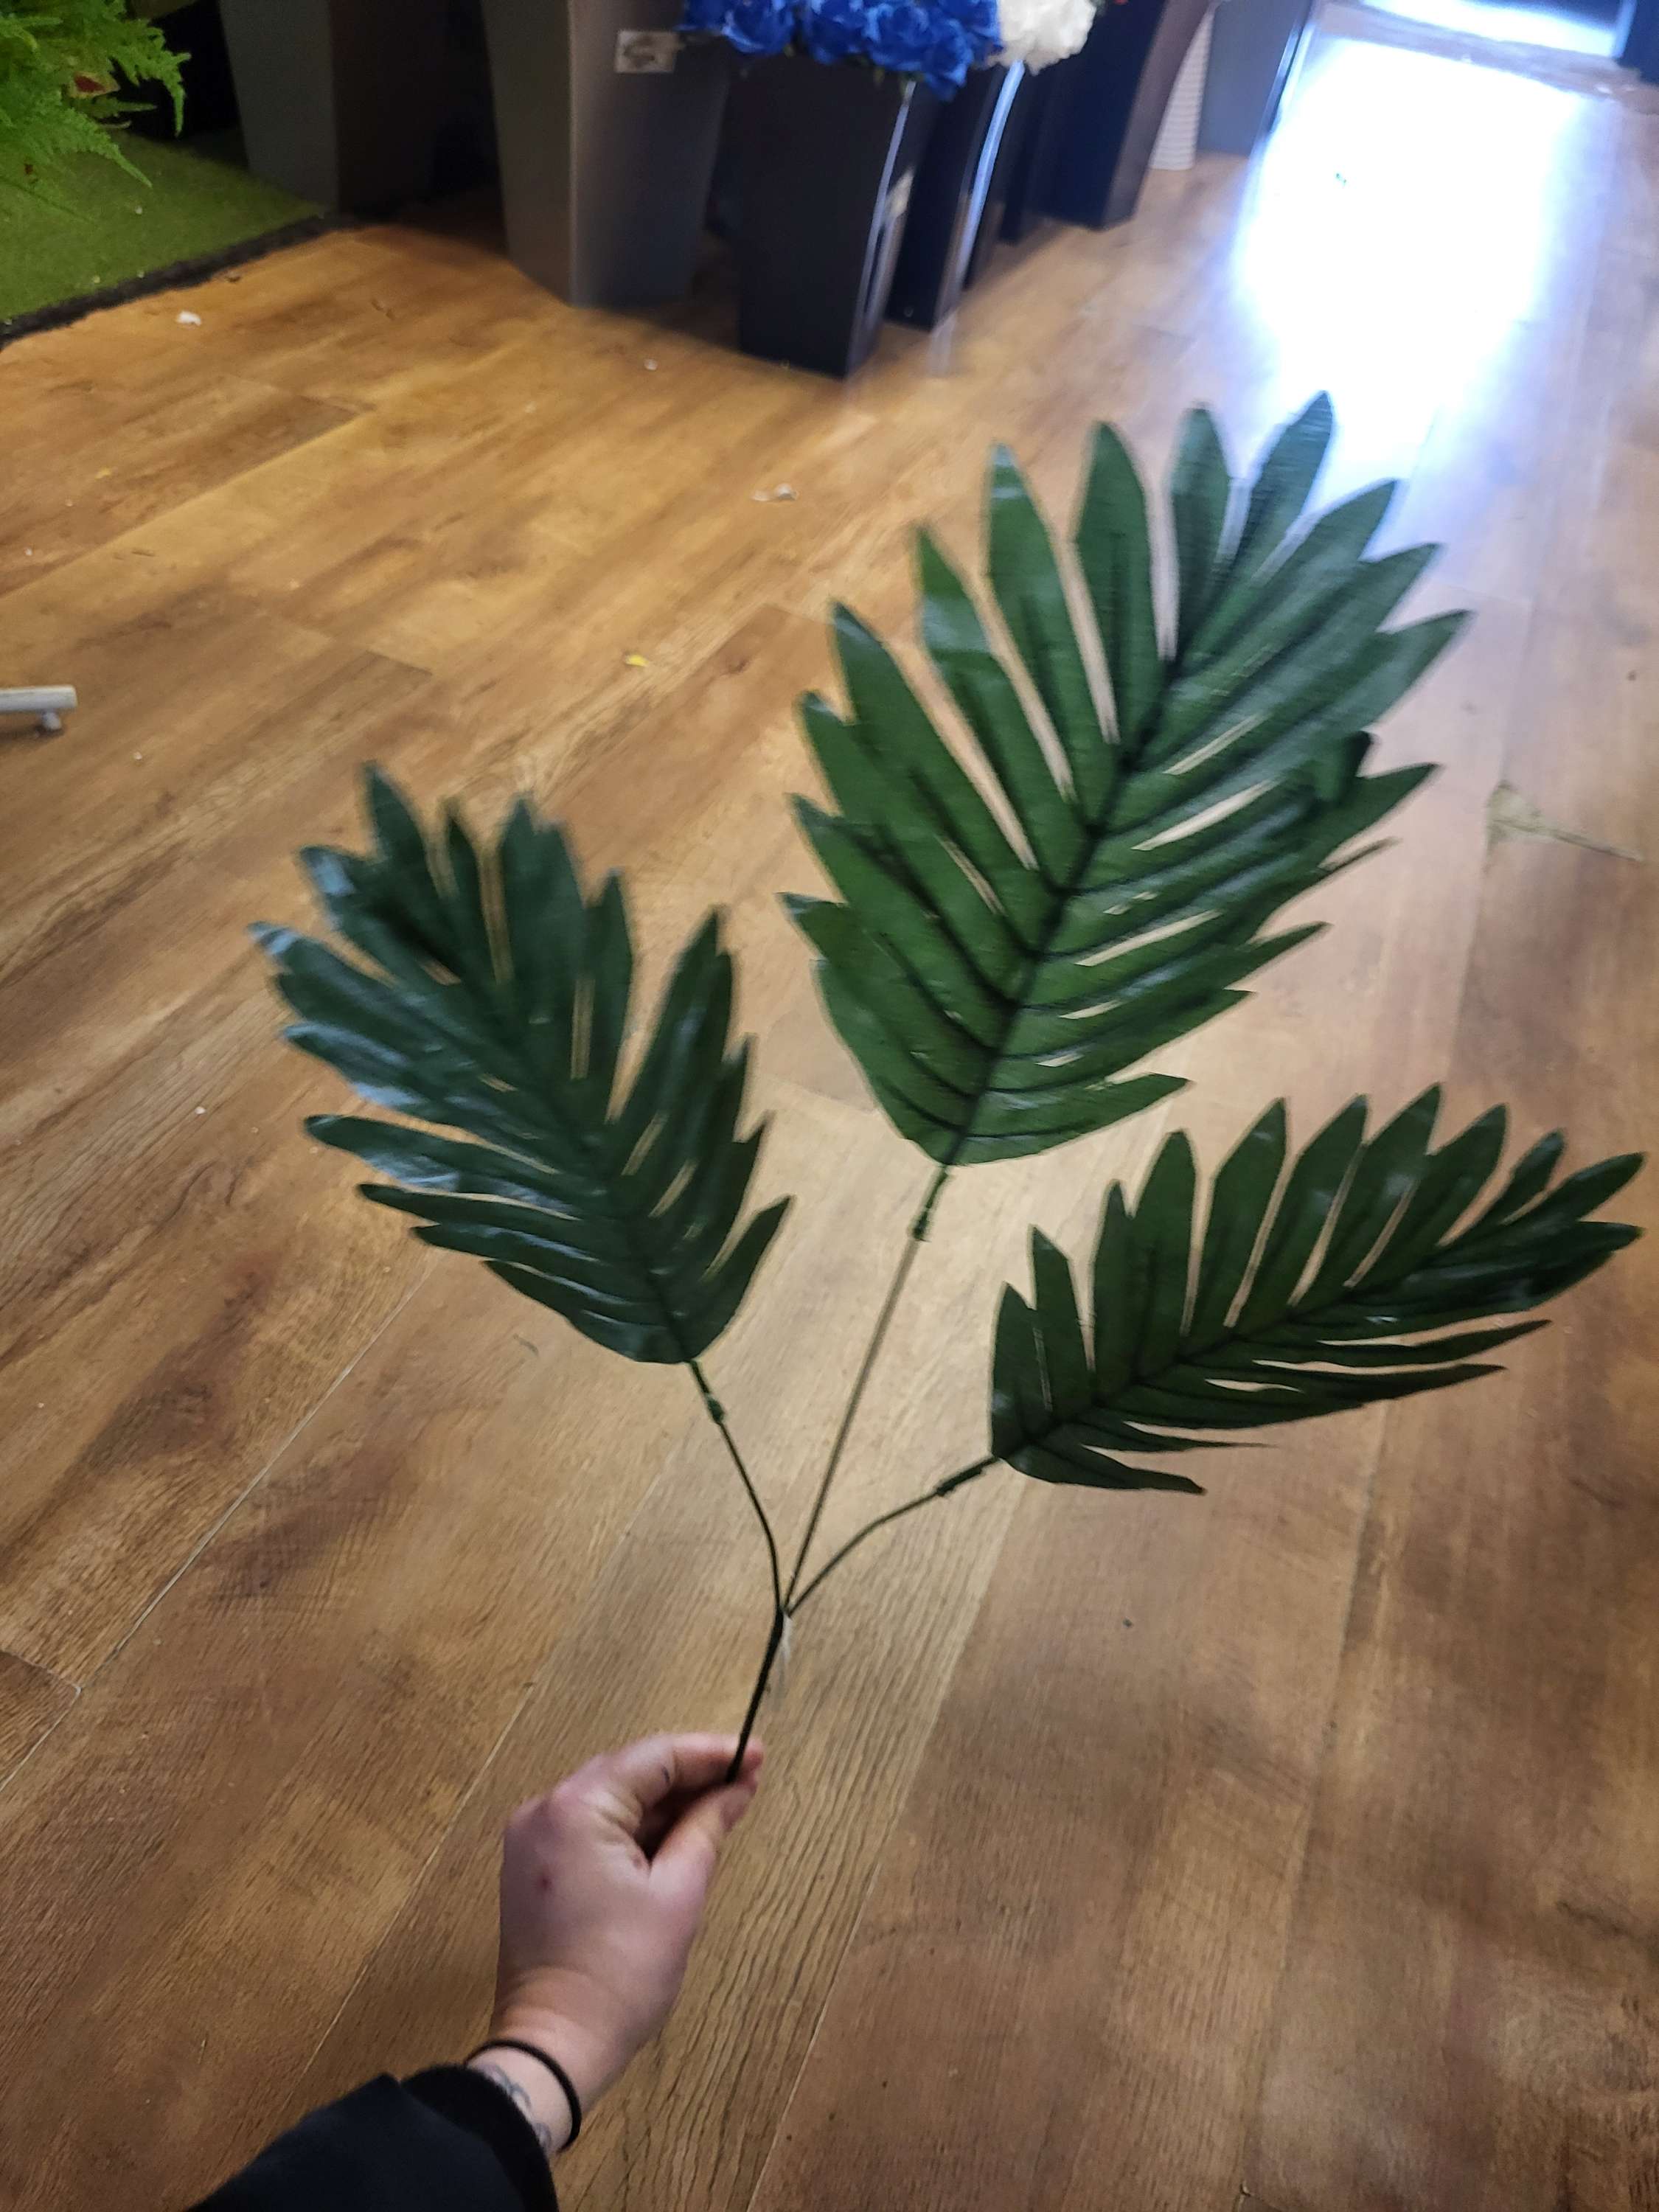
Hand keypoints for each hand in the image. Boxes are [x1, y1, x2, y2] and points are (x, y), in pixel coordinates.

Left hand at [475, 1734, 762, 2145]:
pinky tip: (676, 1835)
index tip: (758, 1755)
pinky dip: (633, 1829)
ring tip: (722, 1806)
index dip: (710, 1754)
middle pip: (629, 1773)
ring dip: (663, 1804)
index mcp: (576, 1808)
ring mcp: (532, 1839)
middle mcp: (544, 1810)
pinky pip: (591, 1829)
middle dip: (689, 1776)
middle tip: (748, 1779)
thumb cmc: (622, 1973)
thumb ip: (706, 1827)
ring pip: (611, 1800)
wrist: (554, 2048)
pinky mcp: (532, 1868)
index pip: (653, 1758)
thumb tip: (739, 1787)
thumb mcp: (678, 1894)